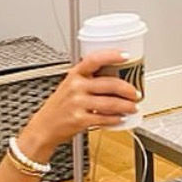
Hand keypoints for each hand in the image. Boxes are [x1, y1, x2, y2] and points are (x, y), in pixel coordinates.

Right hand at [20, 48, 138, 154]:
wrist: (44, 127)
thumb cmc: (59, 106)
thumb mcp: (69, 85)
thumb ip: (88, 79)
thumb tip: (115, 76)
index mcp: (74, 75)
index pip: (94, 59)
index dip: (112, 55)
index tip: (126, 55)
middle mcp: (76, 87)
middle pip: (109, 83)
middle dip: (128, 89)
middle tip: (136, 93)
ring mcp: (77, 103)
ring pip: (110, 103)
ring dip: (126, 105)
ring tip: (133, 107)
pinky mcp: (80, 120)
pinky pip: (104, 118)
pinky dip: (116, 118)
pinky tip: (121, 118)